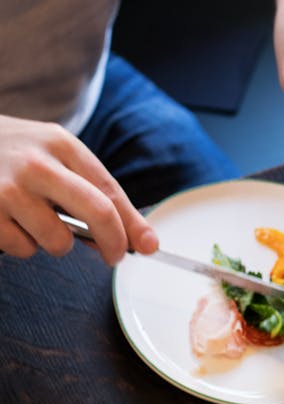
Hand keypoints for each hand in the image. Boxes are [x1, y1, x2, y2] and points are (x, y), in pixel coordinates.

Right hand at [0, 115, 156, 263]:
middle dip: (114, 244)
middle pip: (98, 214)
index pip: (110, 193)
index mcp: (60, 145)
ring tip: (36, 221)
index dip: (133, 226)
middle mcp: (36, 164)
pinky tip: (8, 221)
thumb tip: (135, 238)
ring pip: (59, 242)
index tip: (148, 247)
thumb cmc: (10, 153)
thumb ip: (90, 190)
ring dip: (55, 243)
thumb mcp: (52, 155)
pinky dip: (22, 244)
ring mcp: (7, 189)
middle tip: (114, 257)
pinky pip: (23, 249)